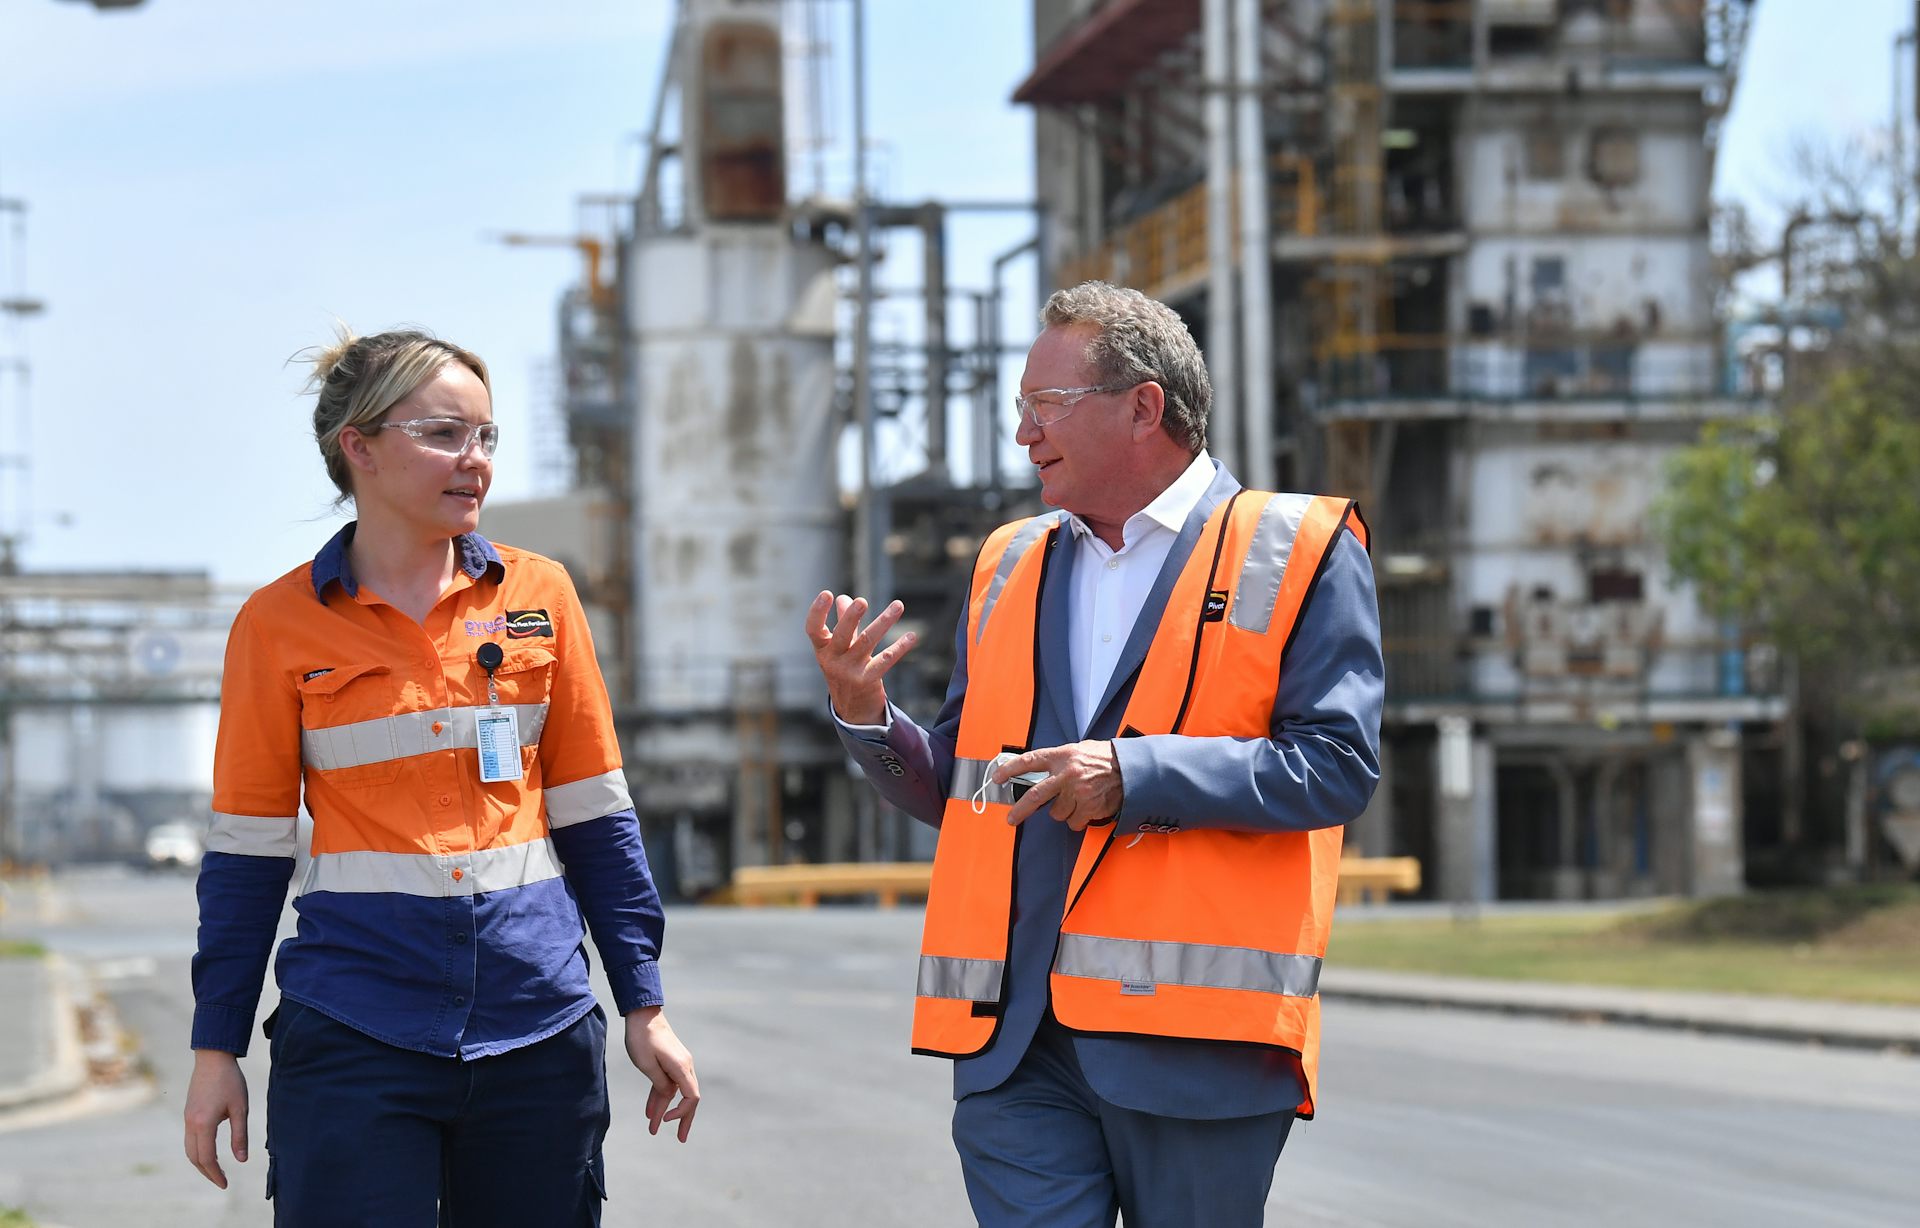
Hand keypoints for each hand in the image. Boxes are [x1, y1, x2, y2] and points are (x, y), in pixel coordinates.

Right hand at [183, 1049, 248, 1187]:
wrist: (213, 1058)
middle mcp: (191, 1124)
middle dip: (207, 1172)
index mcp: (204, 1124)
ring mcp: (187, 1119)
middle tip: (221, 1181)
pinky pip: (189, 1139)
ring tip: (215, 1170)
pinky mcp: (188, 1114)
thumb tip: (242, 1159)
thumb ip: (240, 1135)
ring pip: (189, 1150)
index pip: (207, 1158)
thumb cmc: (230, 1081)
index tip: (225, 1184)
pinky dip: (197, 1151)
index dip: (216, 1174)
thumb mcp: (240, 1108)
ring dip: (201, 1163)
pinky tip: (209, 1152)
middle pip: (195, 1157)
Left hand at [623, 1008, 698, 1142]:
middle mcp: (684, 1067)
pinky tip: (650, 1112)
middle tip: (681, 1139)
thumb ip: (660, 1083)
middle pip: (689, 1099)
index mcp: (681, 1067)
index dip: (682, 1113)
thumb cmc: (643, 1038)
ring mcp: (677, 1064)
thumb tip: (668, 1096)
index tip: (665, 1120)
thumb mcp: (647, 1064)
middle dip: (684, 1120)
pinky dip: (659, 1098)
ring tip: (653, 1129)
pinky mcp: (669, 1062)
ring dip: (665, 1110)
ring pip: (674, 1093)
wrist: (642, 1014)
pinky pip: (666, 1084)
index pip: (691, 1097)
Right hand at [804, 591, 918, 725]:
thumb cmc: (845, 670)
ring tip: (898, 605)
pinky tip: (912, 636)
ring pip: (868, 642)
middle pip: (842, 635)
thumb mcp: (840, 648)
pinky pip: (886, 660)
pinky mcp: (867, 680)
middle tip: (862, 601)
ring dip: (884, 622)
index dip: (818, 612)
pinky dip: (900, 647)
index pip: (814, 629)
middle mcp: (833, 660)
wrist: (852, 709)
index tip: (827, 593)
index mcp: (823, 649)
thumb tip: (843, 597)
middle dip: (851, 618)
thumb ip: (843, 623)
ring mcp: (850, 672)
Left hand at [996, 740, 1123, 830]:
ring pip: (1057, 813)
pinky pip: (1073, 822)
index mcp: (1062, 756)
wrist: (1130, 769)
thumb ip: (1058, 761)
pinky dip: (1077, 818)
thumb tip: (1037, 772)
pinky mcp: (1088, 808)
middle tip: (1012, 818)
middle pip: (1035, 796)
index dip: (1010, 770)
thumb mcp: (1078, 750)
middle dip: (1020, 810)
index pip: (1029, 761)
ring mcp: (1077, 793)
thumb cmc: (1103, 758)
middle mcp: (1066, 774)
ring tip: (1076, 800)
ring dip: (1063, 811)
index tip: (997, 778)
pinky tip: (1086, 807)